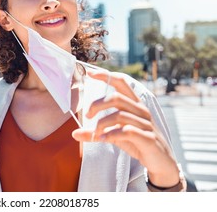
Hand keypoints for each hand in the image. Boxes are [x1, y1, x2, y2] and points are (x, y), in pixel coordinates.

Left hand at [72, 70, 179, 187]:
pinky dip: (112, 134)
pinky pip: (128, 131)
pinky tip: (103, 139)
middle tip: (88, 116)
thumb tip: (74, 133)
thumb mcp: (115, 135)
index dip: (106, 76)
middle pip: (116, 97)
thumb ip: (96, 133)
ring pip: (119, 115)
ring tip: (95, 133)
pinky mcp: (149, 139)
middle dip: (97, 105)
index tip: (89, 73)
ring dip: (102, 124)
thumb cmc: (137, 143)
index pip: (121, 83)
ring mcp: (146, 125)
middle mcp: (141, 111)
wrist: (162, 163)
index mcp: (134, 105)